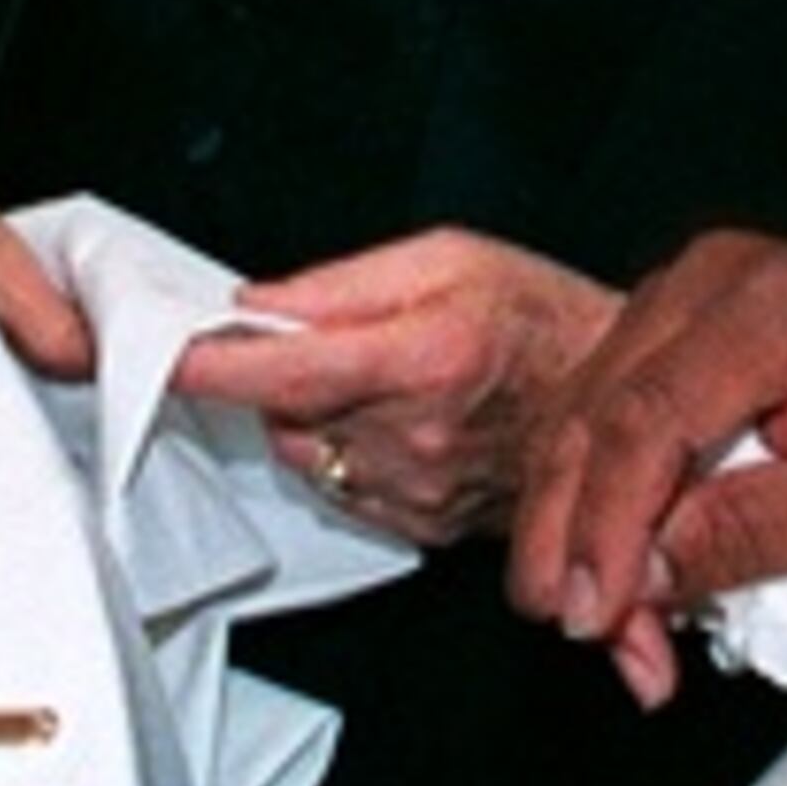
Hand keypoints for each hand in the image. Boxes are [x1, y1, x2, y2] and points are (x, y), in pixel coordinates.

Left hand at [171, 228, 618, 547]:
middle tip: (324, 338)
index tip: (168, 352)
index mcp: (423, 358)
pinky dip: (350, 454)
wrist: (618, 401)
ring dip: (316, 419)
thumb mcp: (450, 257)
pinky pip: (345, 489)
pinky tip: (400, 422)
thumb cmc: (544, 318)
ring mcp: (420, 493)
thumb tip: (261, 303)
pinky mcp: (425, 528)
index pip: (285, 372)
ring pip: (308, 456)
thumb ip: (345, 283)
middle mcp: (416, 437)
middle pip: (284, 416)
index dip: (213, 363)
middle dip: (280, 378)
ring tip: (380, 378)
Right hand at [511, 232, 786, 707]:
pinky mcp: (667, 328)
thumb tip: (646, 579)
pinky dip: (602, 504)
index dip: (605, 527)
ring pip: (579, 422)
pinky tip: (628, 577)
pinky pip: (604, 418)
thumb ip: (757, 535)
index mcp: (773, 306)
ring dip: (579, 535)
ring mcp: (679, 297)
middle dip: (575, 545)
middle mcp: (707, 281)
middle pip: (592, 418)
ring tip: (623, 632)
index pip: (646, 419)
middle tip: (600, 642)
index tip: (596, 617)